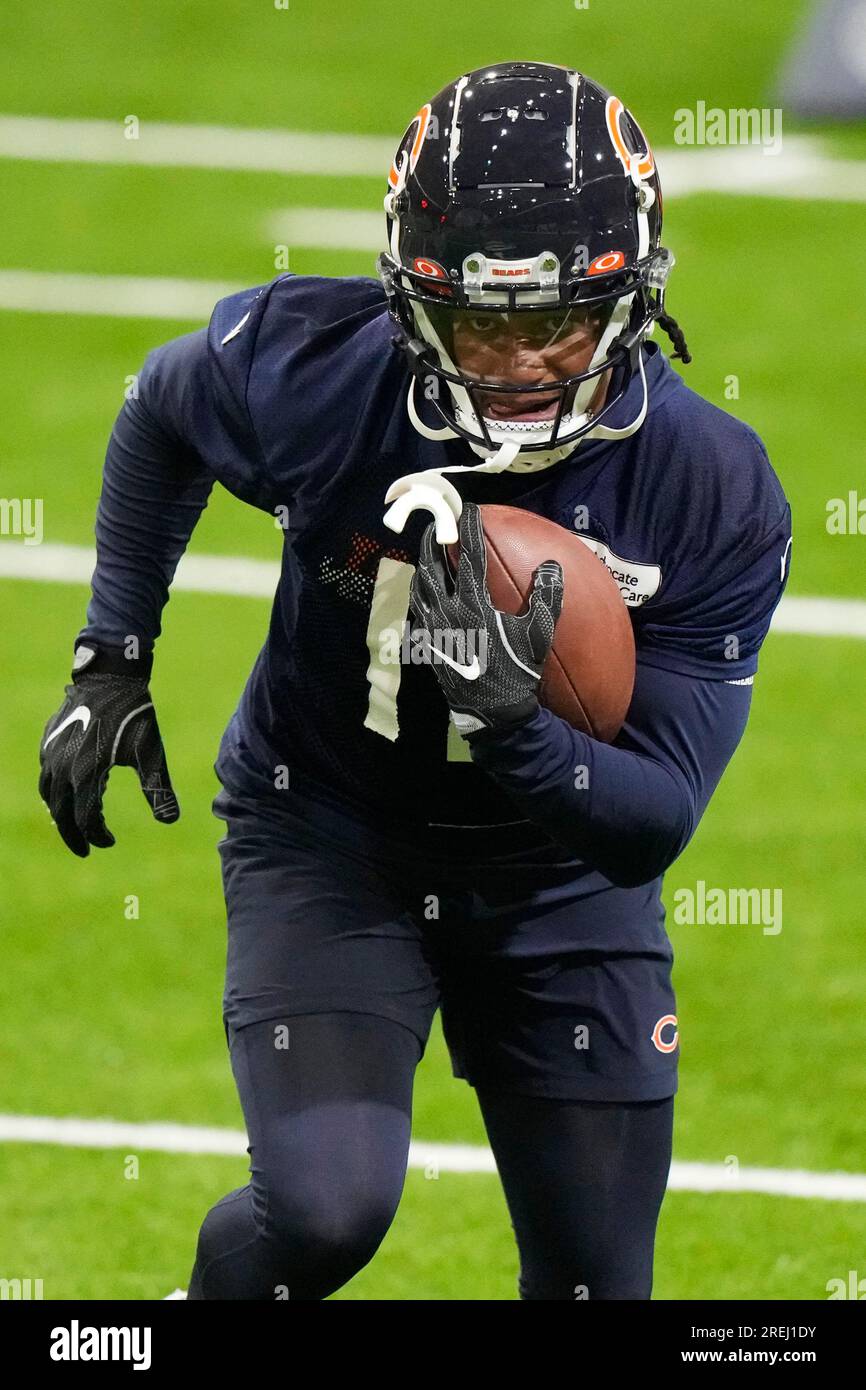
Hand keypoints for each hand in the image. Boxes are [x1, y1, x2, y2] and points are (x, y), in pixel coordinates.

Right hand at [39, 645, 179, 856]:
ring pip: (48, 794)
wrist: (109, 676)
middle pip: (60, 813)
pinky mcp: (48, 740)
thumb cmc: (133, 714)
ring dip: (61, 813)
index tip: (109, 843)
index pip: (85, 819)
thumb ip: (158, 788)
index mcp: (85, 773)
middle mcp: (61, 766)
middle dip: (73, 835)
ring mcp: (50, 753)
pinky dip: (55, 790)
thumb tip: (171, 821)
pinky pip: (45, 774)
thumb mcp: (150, 752)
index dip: (97, 836)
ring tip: (76, 825)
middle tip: (86, 849)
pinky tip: (68, 792)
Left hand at [410, 502, 563, 735]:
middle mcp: (447, 612)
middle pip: (432, 567)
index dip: (469, 529)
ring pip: (420, 588)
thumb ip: (546, 597)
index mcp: (474, 604)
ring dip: (422, 567)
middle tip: (434, 526)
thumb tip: (552, 565)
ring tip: (426, 555)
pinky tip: (424, 594)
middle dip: (431, 542)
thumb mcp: (538, 634)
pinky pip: (418, 613)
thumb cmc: (517, 671)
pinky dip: (420, 596)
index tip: (468, 510)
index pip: (470, 557)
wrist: (492, 711)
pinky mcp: (428, 645)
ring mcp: (434, 629)